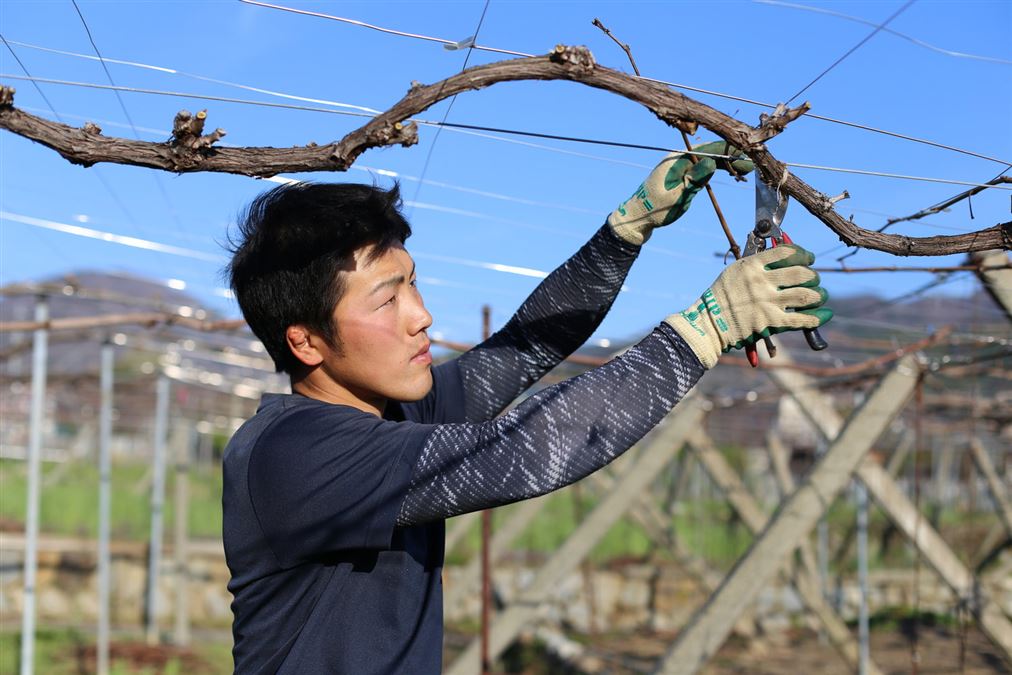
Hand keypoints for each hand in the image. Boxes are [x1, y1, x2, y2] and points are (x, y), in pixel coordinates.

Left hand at [607, 141, 753, 245]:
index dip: (728, 152)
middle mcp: (679, 158)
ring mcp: (680, 164)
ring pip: (709, 158)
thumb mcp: (677, 196)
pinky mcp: (682, 173)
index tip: (745, 156)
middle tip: (750, 164)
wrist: (638, 217)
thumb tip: (712, 163)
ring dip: (727, 162)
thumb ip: (694, 179)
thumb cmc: (655, 209)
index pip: (708, 149)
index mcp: (676, 160)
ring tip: (745, 168)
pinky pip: (704, 166)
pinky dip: (718, 168)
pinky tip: (731, 170)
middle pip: (710, 151)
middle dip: (731, 156)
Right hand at [665, 245, 831, 368]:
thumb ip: (758, 264)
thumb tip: (785, 258)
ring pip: (806, 295)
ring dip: (819, 295)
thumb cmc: (721, 297)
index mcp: (752, 265)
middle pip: (801, 273)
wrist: (709, 324)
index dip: (804, 254)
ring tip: (820, 295)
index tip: (809, 258)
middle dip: (813, 276)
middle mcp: (761, 282)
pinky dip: (818, 317)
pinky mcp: (771, 323)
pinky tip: (825, 314)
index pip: (787, 252)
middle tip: (814, 279)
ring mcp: (767, 303)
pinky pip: (802, 320)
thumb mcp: (735, 271)